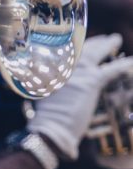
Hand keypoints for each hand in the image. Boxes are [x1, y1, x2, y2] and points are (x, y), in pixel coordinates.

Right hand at [28, 34, 132, 159]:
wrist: (51, 128)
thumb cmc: (47, 118)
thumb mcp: (45, 96)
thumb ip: (52, 84)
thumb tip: (58, 82)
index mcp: (48, 68)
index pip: (64, 51)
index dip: (75, 46)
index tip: (81, 42)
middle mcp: (61, 65)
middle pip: (80, 47)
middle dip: (92, 42)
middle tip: (103, 39)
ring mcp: (76, 71)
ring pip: (95, 52)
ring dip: (107, 44)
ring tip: (115, 39)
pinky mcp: (92, 81)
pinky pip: (112, 69)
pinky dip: (123, 64)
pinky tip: (130, 61)